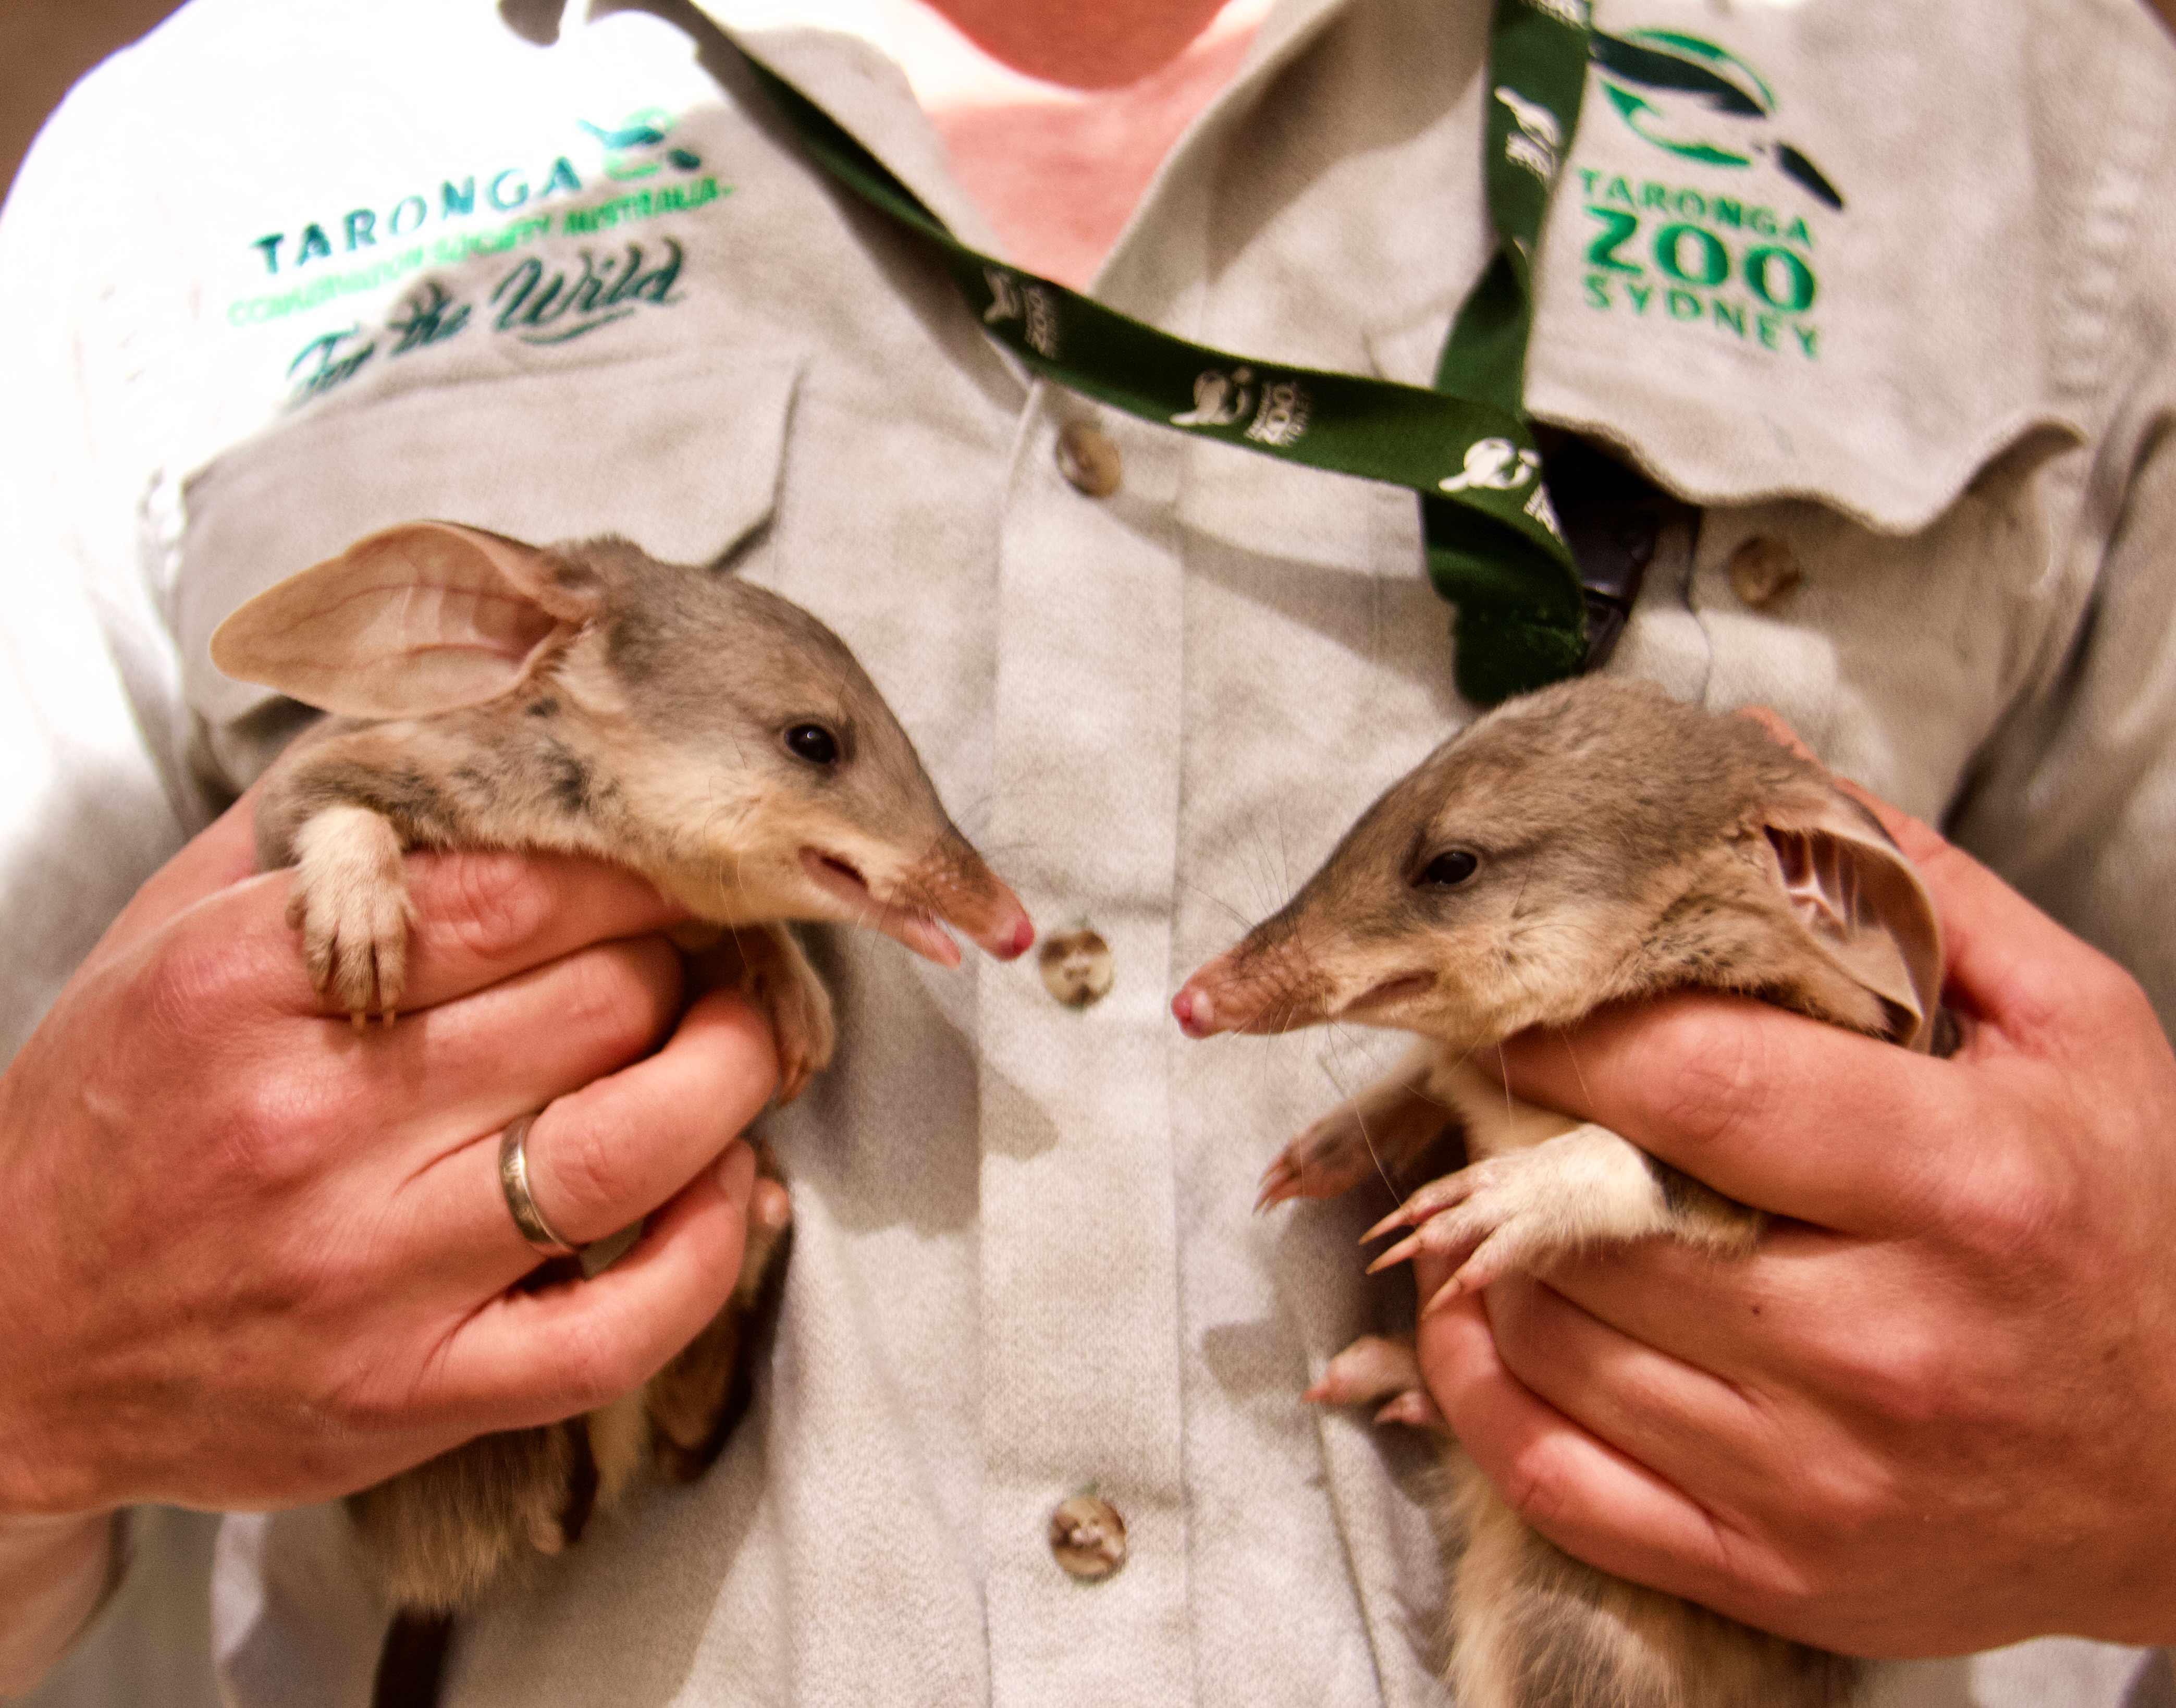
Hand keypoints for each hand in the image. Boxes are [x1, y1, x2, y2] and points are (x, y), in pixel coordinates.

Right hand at [0, 787, 779, 1527]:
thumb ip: (322, 831)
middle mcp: (311, 1123)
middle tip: (708, 955)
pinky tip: (731, 1189)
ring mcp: (365, 1273)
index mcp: (248, 985)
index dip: (639, 869)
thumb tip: (478, 731)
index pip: (521, 890)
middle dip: (689, 964)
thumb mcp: (176, 936)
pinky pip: (619, 1326)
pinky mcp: (409, 1397)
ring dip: (731, 1080)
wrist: (2, 1339)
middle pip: (601, 1003)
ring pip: (633, 1145)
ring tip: (744, 1046)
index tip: (678, 865)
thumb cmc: (114, 1115)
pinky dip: (711, 1249)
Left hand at [1412, 790, 2175, 1656]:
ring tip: (1496, 1183)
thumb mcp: (2072, 1032)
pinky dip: (1477, 1387)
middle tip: (1485, 1080)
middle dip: (1509, 1131)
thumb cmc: (2128, 1225)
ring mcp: (1820, 1481)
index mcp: (1966, 1188)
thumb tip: (1761, 758)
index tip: (1512, 992)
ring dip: (1485, 1245)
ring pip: (1552, 1335)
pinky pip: (1552, 1478)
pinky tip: (1478, 1312)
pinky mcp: (1774, 1573)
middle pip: (1597, 1213)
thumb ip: (1909, 891)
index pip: (1699, 1085)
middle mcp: (1886, 1346)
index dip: (1569, 1027)